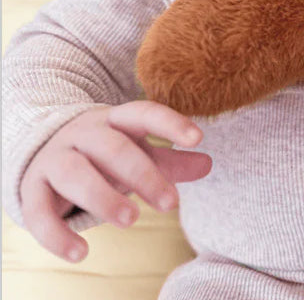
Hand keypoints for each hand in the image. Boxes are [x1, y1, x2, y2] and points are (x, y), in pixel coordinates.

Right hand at [20, 100, 211, 262]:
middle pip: (114, 148)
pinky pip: (39, 212)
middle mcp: (84, 133)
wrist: (43, 152)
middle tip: (171, 204)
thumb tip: (208, 163)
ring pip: (76, 174)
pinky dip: (57, 235)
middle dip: (143, 175)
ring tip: (132, 220)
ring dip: (103, 198)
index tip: (198, 138)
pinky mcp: (31, 189)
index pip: (144, 113)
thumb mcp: (137, 152)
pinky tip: (80, 254)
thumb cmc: (103, 155)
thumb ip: (170, 161)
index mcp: (115, 120)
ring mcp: (55, 158)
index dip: (170, 123)